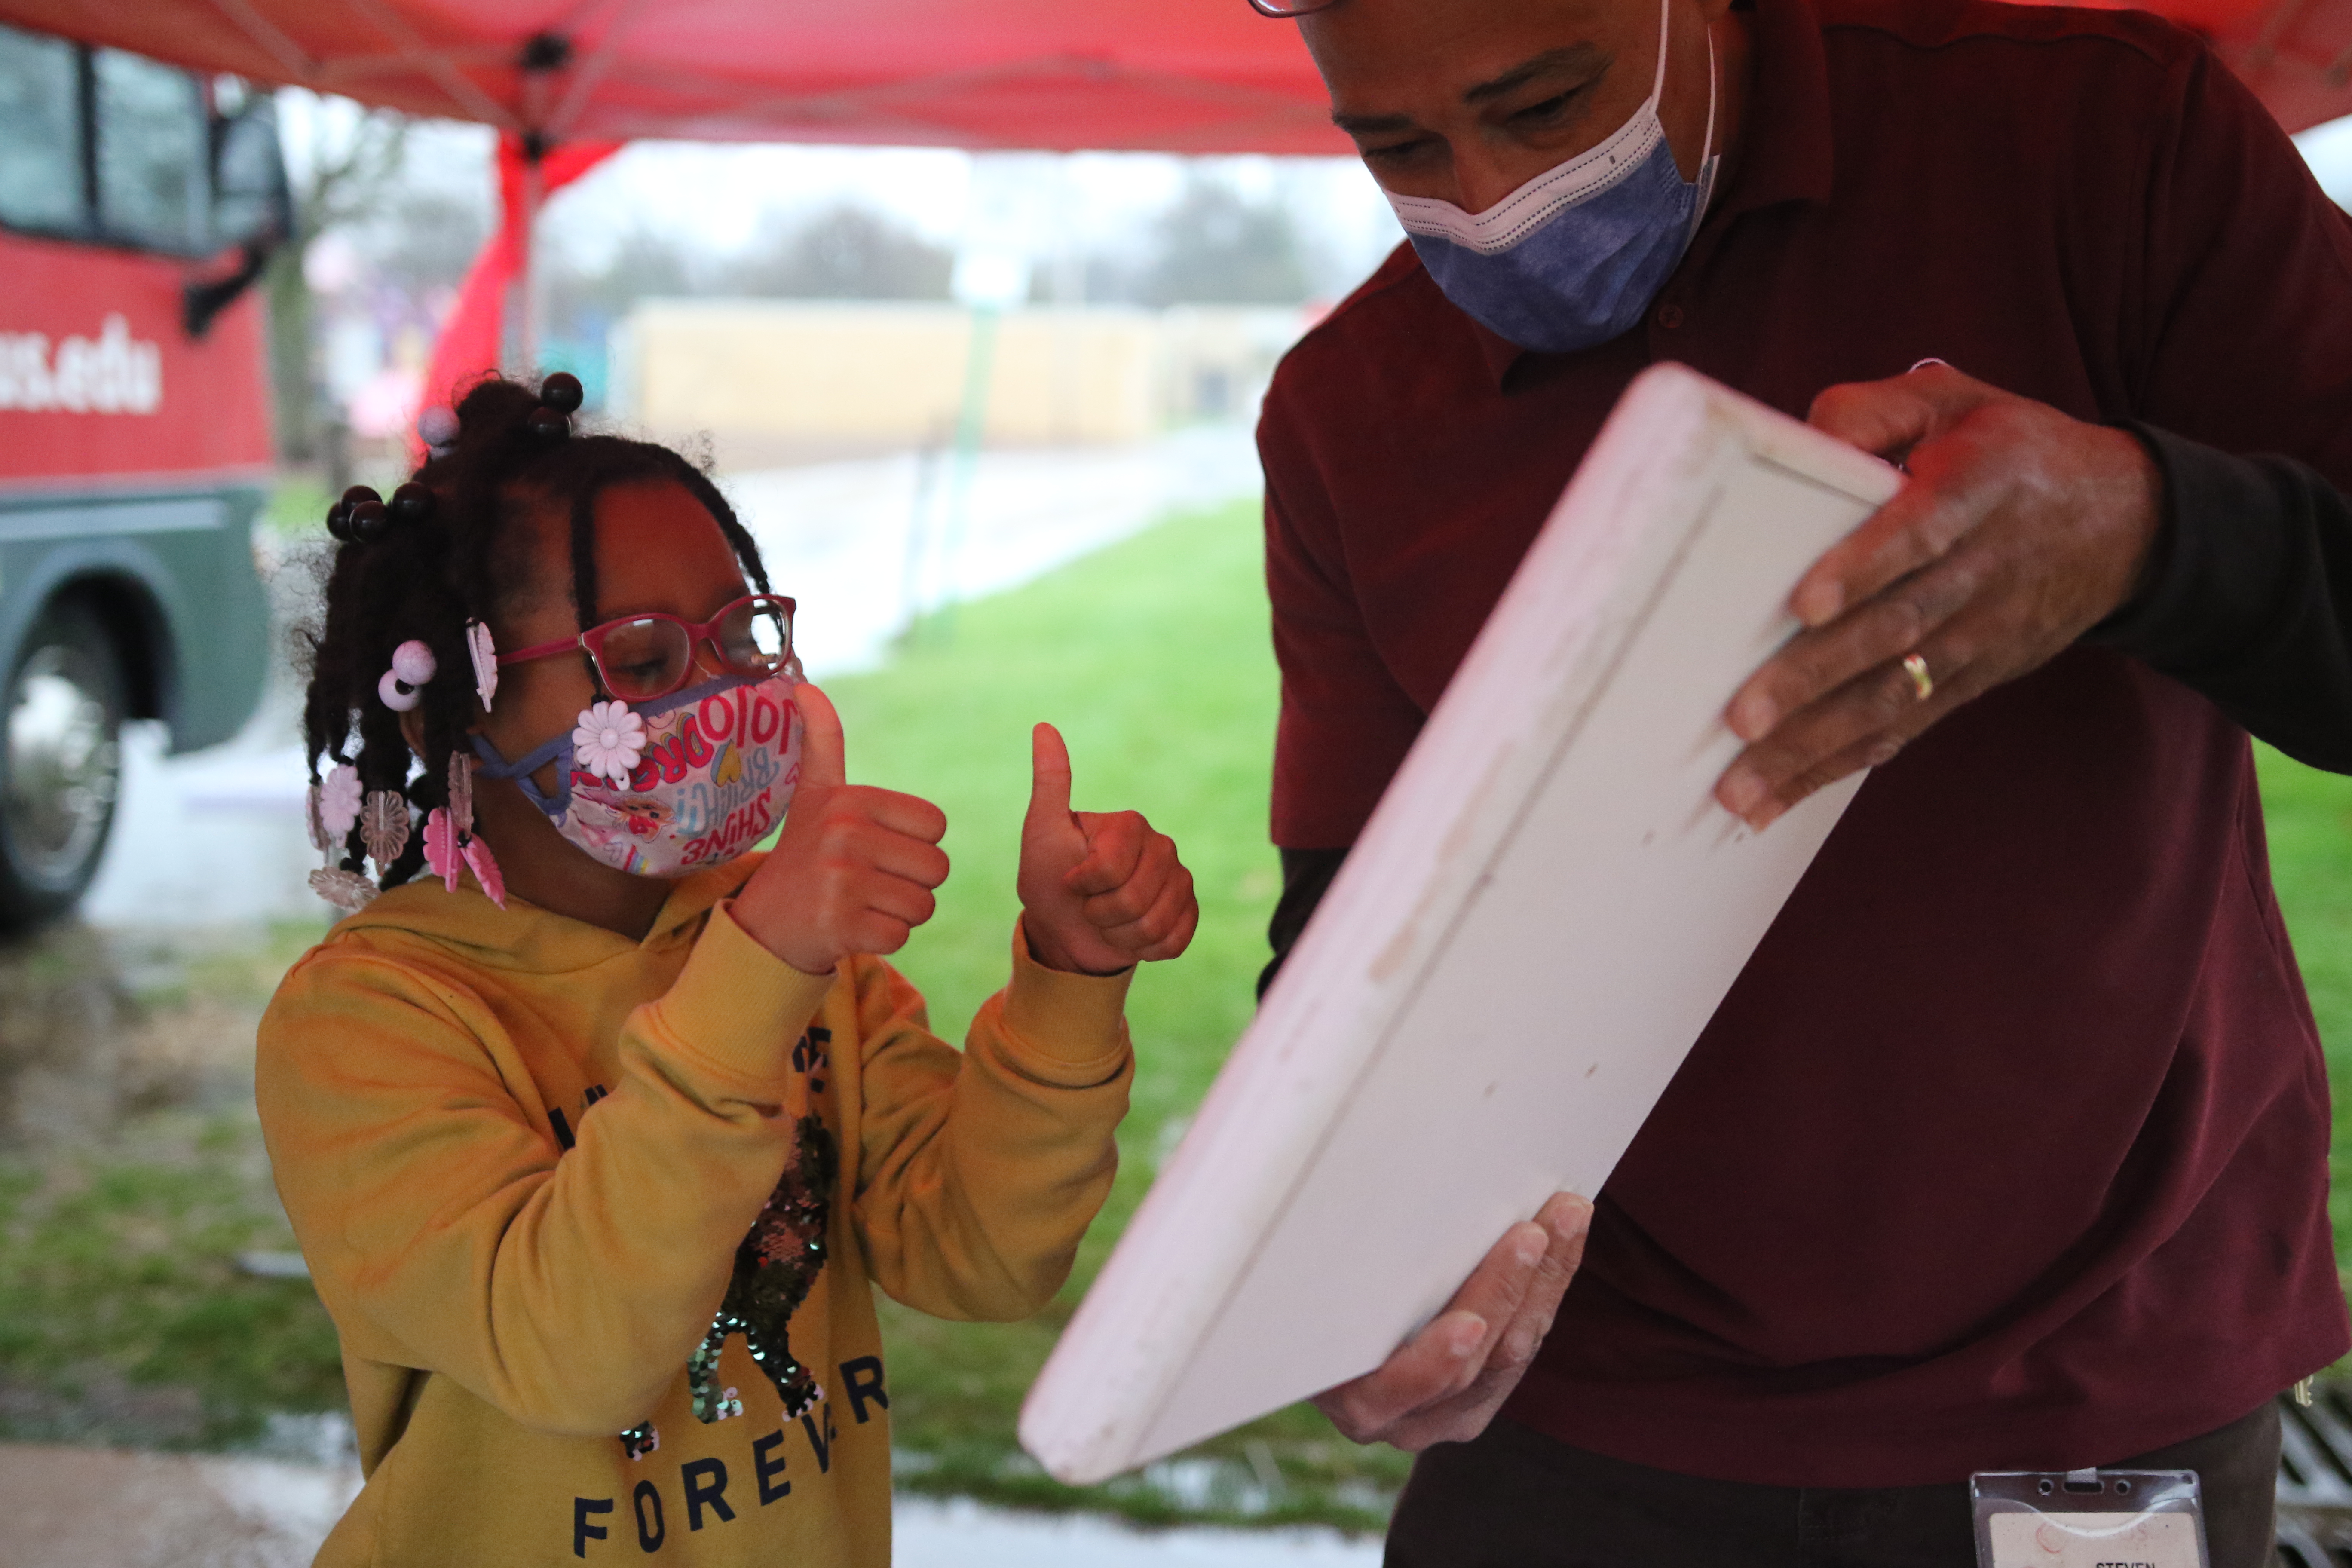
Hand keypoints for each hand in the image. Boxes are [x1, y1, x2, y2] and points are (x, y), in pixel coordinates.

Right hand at [732, 684, 949, 974]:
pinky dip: (884, 939)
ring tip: (861, 903)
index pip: (937, 826)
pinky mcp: (840, 926)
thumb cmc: (804, 854)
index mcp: (850, 800)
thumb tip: (804, 686)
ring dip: (900, 913)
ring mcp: (841, 882)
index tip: (877, 849)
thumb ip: (820, 741)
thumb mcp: (813, 794)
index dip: (916, 844)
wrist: (764, 923)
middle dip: (912, 882)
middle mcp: (845, 835)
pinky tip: (852, 928)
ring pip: (924, 905)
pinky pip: (902, 937)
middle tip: (870, 883)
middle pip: (937, 869)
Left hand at [1016, 722, 1198, 974]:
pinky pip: (1174, 941)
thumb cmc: (1049, 878)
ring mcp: (1180, 880)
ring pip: (1154, 924)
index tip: (1070, 880)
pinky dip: (1144, 948)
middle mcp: (1163, 847)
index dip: (1083, 884)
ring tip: (1107, 921)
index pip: (1110, 867)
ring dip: (1119, 934)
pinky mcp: (1189, 913)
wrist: (1065, 930)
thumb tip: (1043, 726)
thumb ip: (1050, 782)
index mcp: (1131, 824)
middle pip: (1134, 899)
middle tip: (1089, 905)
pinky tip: (1130, 935)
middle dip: (1101, 914)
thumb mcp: (1042, 831)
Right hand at [1313, 1192, 1589, 1451]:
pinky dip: (1547, 1284)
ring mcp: (1442, 1412)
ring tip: (1563, 1218)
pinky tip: (1564, 1237)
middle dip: (1503, 1291)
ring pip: (1509, 1353)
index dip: (1432, 1363)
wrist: (1334, 1327)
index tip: (1468, 1328)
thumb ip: (1339, 1269)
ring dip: (1542, 1279)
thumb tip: (1325, 1188)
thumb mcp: (1315, 1284)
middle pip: (1468, 1366)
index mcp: (1345, 1396)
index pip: (1396, 1389)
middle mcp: (1395, 1416)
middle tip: (1532, 1234)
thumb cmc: (1313, 1287)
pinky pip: (1525, 1343)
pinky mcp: (1479, 1396)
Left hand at [1714, 363, 2162, 828]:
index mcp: (1977, 489)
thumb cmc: (2011, 452)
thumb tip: (1804, 434)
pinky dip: (1842, 765)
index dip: (1865, 568)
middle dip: (1814, 679)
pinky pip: (1905, 726)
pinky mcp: (1972, 679)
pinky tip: (1783, 797)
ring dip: (1814, 746)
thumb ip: (1875, 409)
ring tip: (1741, 788)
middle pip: (1895, 630)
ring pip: (1893, 695)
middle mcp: (1981, 571)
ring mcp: (1979, 636)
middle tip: (1742, 717)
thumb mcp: (1955, 401)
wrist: (2128, 523)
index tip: (1807, 602)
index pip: (1920, 533)